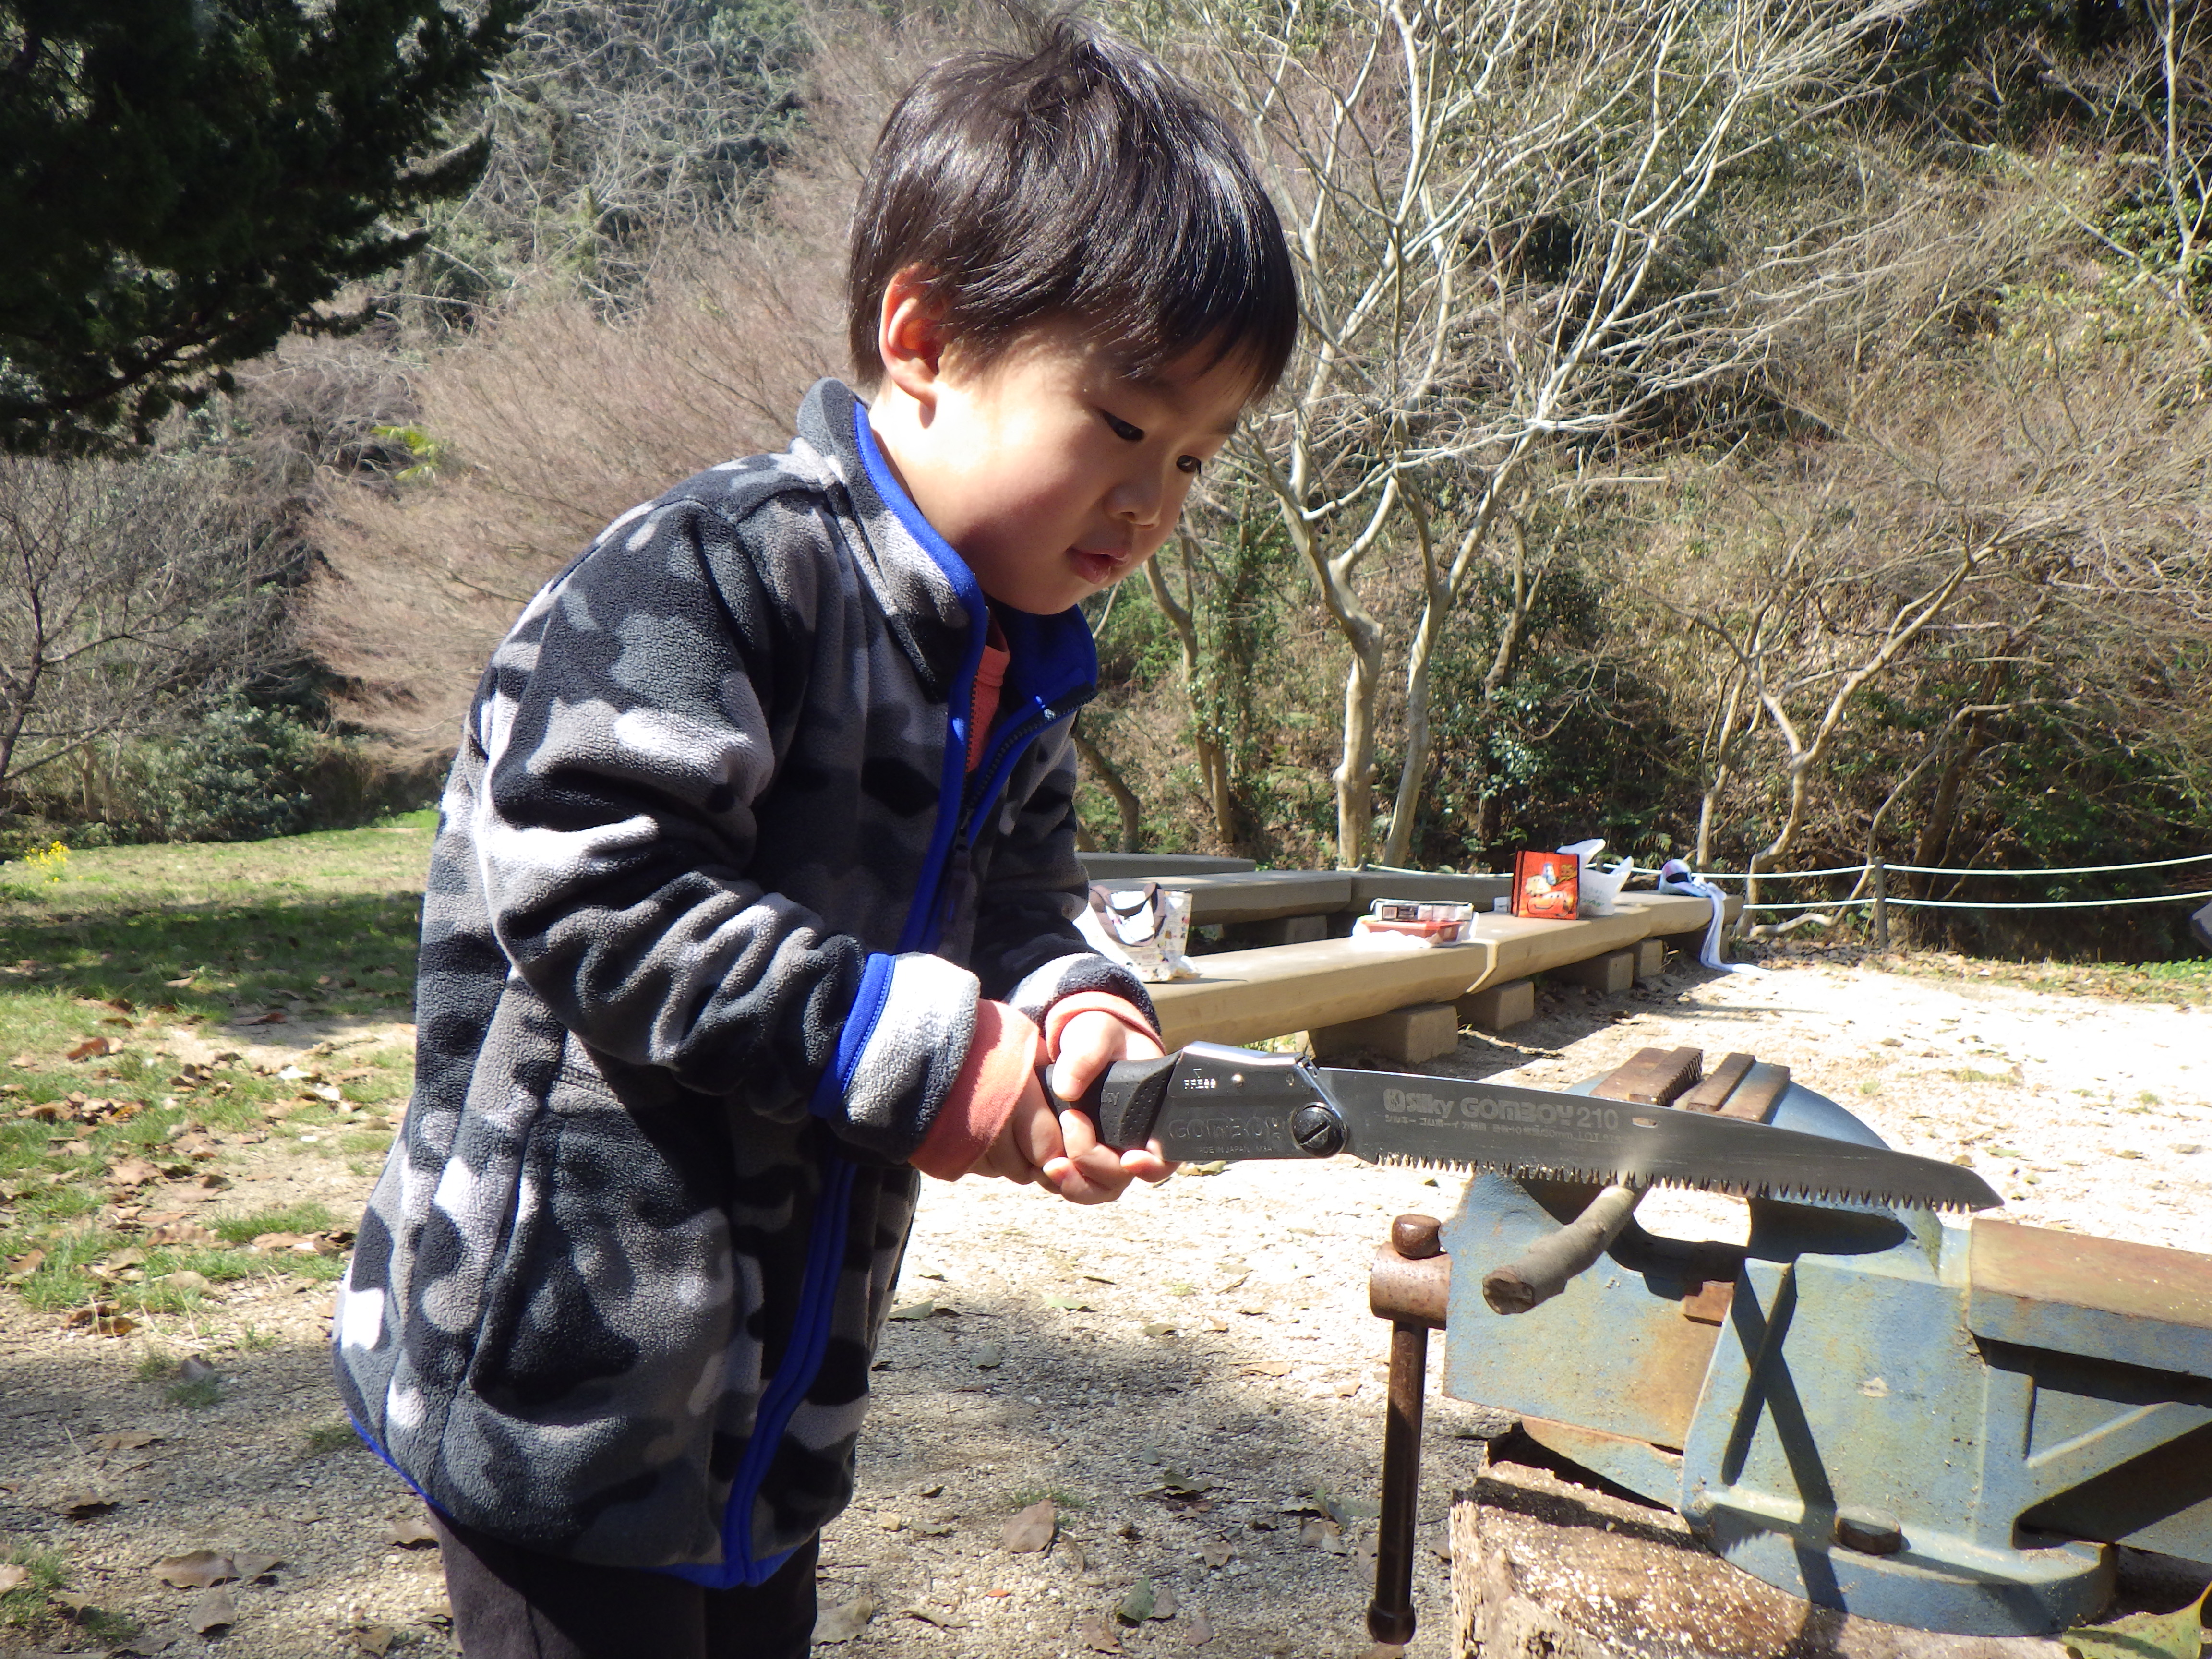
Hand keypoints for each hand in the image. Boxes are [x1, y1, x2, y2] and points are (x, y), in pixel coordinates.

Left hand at [1037, 1011, 1174, 1203]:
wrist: (1081, 1042)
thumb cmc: (1103, 1036)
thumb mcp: (1098, 1033)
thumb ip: (1087, 1054)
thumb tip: (1067, 1089)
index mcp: (1154, 1118)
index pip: (1165, 1157)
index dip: (1151, 1167)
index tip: (1129, 1159)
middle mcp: (1133, 1145)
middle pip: (1121, 1180)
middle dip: (1093, 1165)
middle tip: (1070, 1125)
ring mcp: (1105, 1156)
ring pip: (1095, 1190)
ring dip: (1074, 1184)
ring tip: (1050, 1165)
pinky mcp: (1079, 1159)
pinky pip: (1072, 1184)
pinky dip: (1057, 1180)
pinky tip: (1041, 1161)